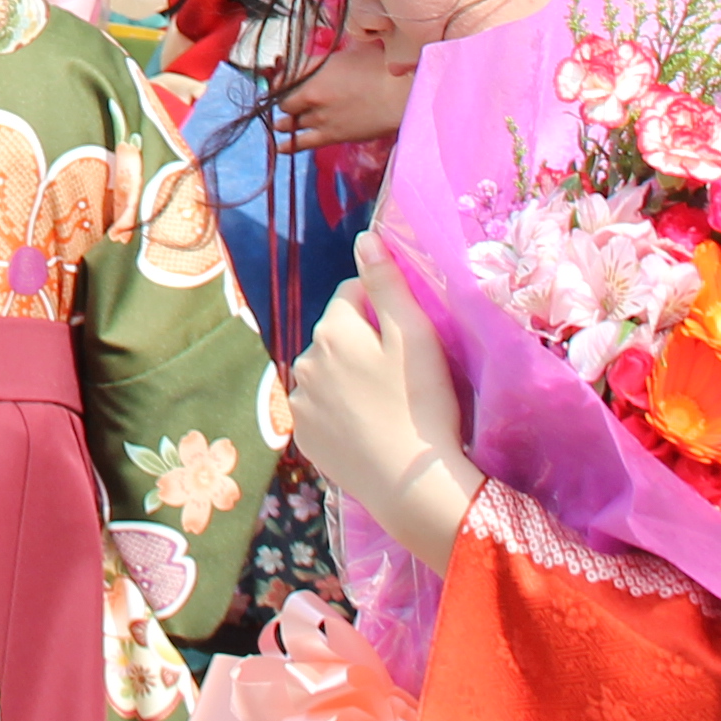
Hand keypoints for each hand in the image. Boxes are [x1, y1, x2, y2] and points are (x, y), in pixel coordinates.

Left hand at [273, 41, 412, 148]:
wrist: (402, 94)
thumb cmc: (384, 67)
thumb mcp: (353, 51)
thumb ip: (333, 58)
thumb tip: (325, 61)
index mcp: (315, 68)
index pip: (285, 74)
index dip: (280, 78)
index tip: (281, 80)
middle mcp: (311, 92)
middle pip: (283, 100)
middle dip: (285, 100)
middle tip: (289, 101)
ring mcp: (319, 116)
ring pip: (289, 121)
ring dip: (287, 121)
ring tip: (285, 122)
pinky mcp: (330, 135)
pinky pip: (300, 143)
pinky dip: (288, 144)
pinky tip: (282, 147)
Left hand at [287, 280, 475, 559]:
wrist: (410, 483)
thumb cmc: (421, 403)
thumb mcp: (415, 335)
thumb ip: (387, 282)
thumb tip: (364, 237)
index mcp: (331, 330)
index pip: (354, 295)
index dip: (386, 311)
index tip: (410, 340)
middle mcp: (303, 361)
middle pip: (338, 335)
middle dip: (364, 344)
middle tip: (402, 375)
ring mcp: (300, 403)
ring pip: (327, 373)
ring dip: (348, 378)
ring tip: (386, 405)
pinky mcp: (304, 439)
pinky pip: (322, 410)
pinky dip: (340, 412)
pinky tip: (368, 428)